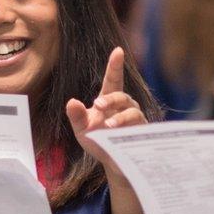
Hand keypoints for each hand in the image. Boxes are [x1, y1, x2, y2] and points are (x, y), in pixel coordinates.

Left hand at [66, 47, 146, 183]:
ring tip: (109, 126)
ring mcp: (135, 119)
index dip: (115, 65)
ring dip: (120, 118)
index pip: (113, 80)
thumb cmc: (97, 141)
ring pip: (132, 111)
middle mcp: (125, 106)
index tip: (118, 51)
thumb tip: (71, 101)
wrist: (111, 162)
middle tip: (97, 106)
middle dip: (110, 99)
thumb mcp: (81, 129)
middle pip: (121, 96)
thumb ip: (76, 116)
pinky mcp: (142, 132)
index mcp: (109, 100)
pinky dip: (129, 130)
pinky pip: (140, 127)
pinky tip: (121, 135)